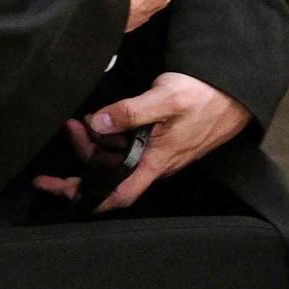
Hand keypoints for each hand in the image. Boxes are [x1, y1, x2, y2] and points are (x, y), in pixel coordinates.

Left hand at [43, 73, 253, 212]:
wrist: (236, 91)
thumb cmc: (205, 95)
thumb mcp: (166, 98)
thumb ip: (131, 112)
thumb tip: (98, 123)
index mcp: (157, 161)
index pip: (117, 194)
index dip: (84, 197)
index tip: (52, 187)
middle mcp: (157, 165)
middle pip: (110, 176)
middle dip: (83, 157)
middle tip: (69, 129)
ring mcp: (160, 155)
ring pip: (119, 161)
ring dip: (95, 146)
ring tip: (79, 123)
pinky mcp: (162, 143)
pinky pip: (130, 151)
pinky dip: (110, 141)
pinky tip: (102, 124)